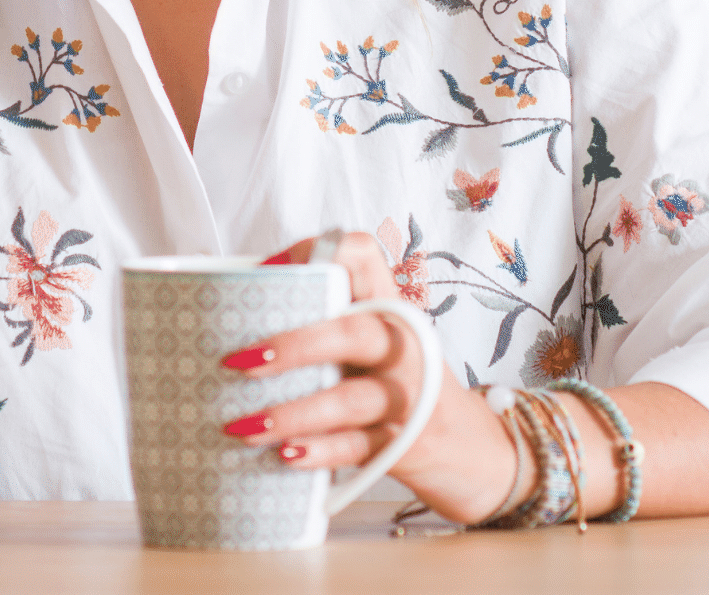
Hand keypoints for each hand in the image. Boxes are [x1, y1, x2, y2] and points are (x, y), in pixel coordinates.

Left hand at [218, 231, 531, 525]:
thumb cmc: (400, 383)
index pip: (361, 255)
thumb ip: (328, 324)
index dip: (315, 252)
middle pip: (355, 332)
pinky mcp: (406, 445)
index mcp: (388, 304)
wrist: (472, 449)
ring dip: (293, 413)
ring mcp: (408, 396)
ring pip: (351, 400)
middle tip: (241, 361)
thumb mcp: (375, 342)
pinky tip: (285, 456)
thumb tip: (236, 318)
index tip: (271, 268)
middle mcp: (402, 343)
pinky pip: (357, 450)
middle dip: (295, 345)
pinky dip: (318, 453)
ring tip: (244, 424)